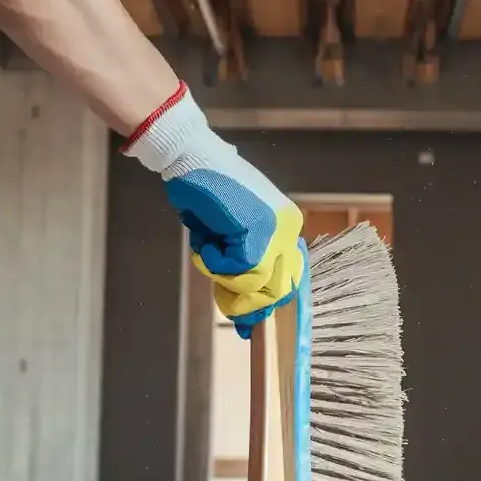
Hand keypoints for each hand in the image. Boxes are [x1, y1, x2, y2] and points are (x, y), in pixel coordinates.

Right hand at [123, 84, 303, 337]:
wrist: (191, 156)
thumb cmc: (207, 192)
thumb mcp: (230, 233)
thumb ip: (242, 263)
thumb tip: (247, 309)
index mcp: (286, 228)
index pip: (286, 279)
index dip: (265, 305)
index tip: (248, 324)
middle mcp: (288, 229)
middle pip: (274, 289)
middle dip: (244, 302)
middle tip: (224, 299)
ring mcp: (276, 230)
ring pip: (254, 284)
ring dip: (222, 277)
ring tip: (208, 251)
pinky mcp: (258, 231)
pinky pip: (235, 269)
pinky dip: (213, 261)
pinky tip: (206, 239)